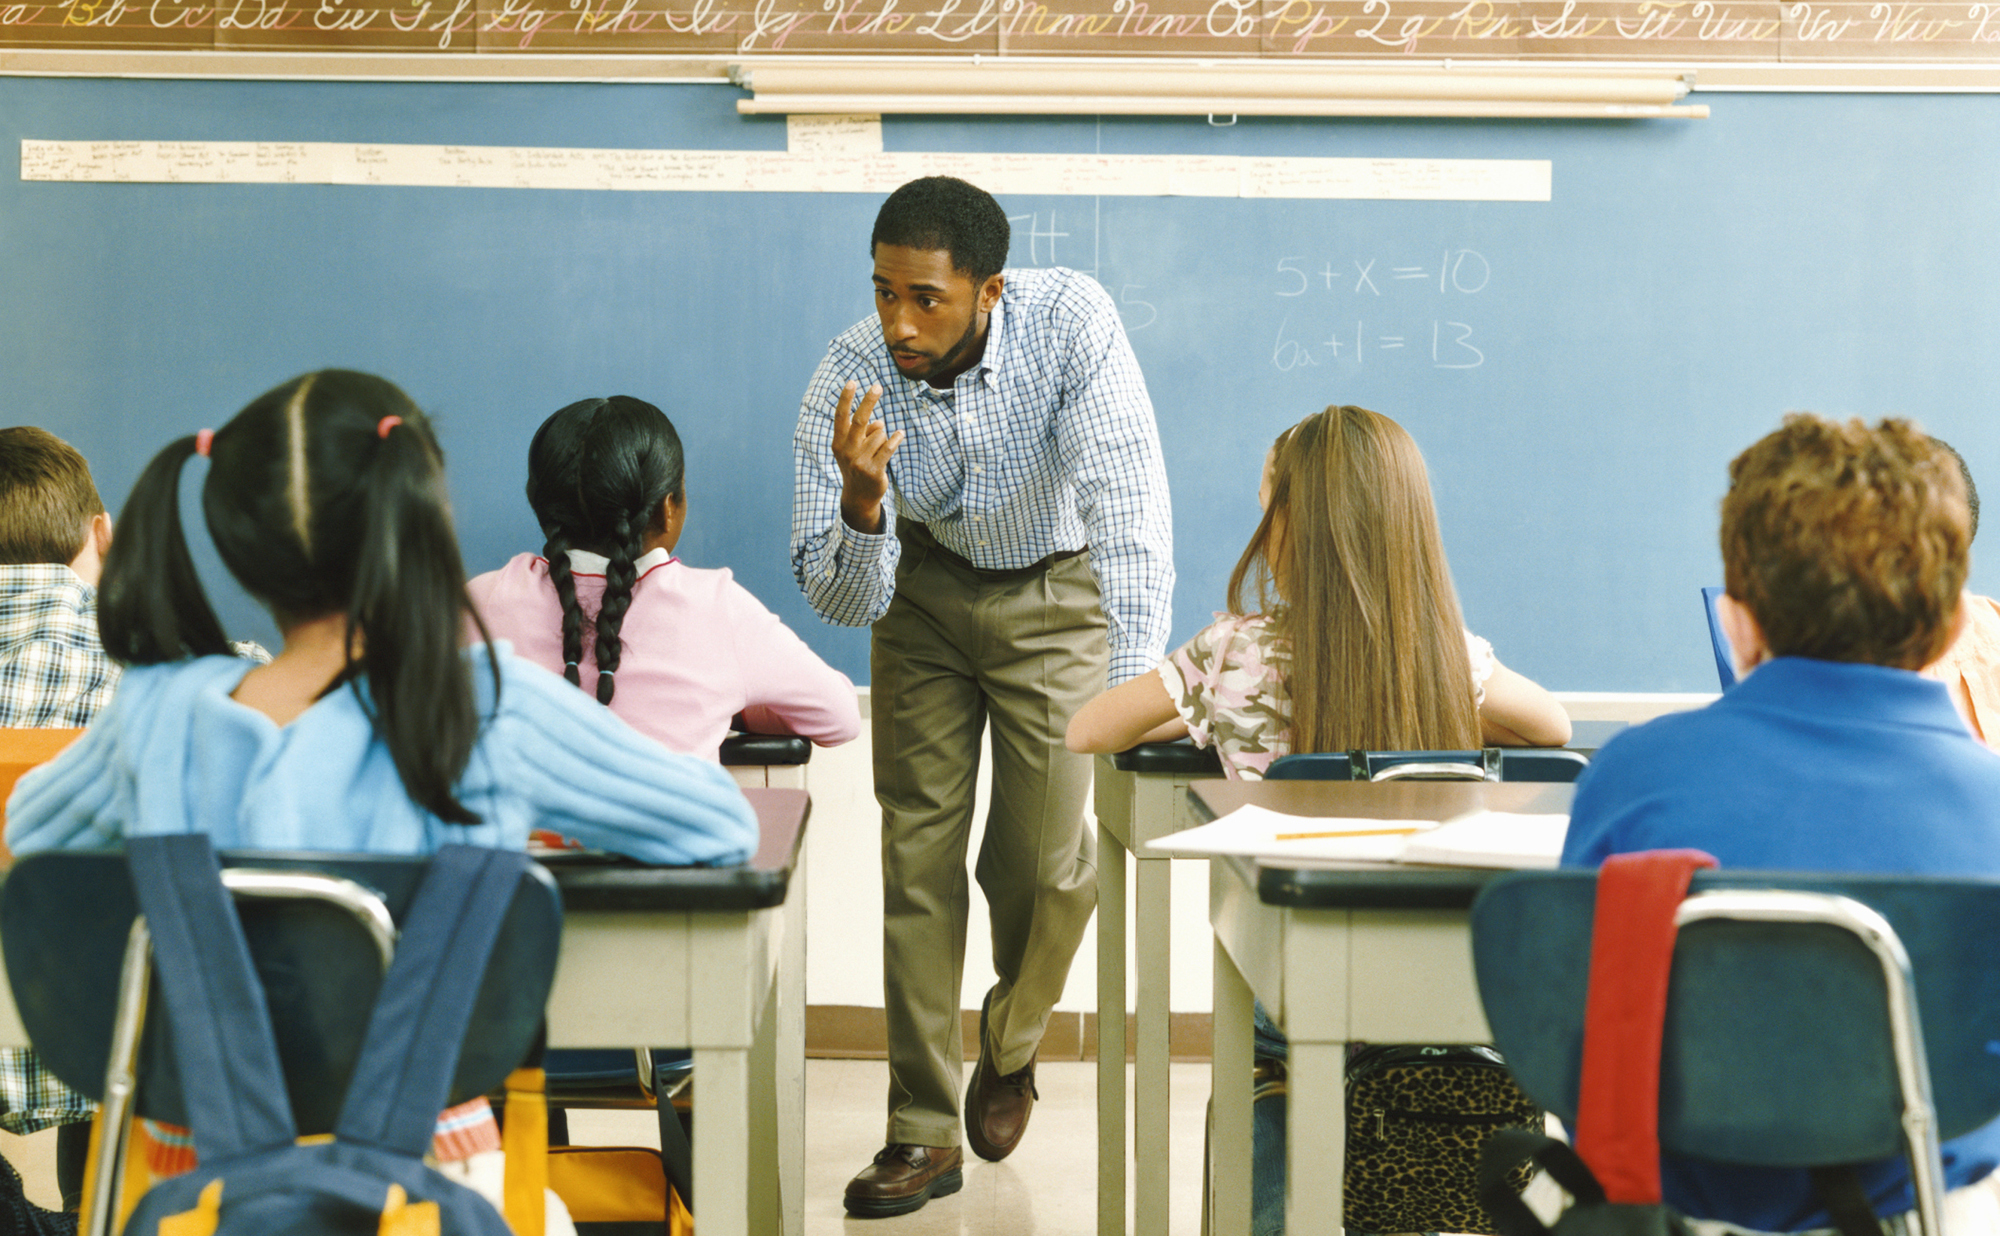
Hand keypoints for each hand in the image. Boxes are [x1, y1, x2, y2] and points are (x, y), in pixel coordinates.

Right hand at [831, 380, 902, 533]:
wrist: (858, 497)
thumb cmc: (857, 466)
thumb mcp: (854, 449)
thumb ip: (864, 433)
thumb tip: (880, 422)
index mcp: (838, 443)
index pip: (841, 417)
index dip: (846, 399)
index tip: (852, 382)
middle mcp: (847, 451)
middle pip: (860, 420)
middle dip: (869, 401)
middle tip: (878, 386)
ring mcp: (860, 462)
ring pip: (880, 434)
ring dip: (884, 438)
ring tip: (878, 451)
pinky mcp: (874, 471)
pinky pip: (889, 447)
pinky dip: (896, 439)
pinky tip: (900, 435)